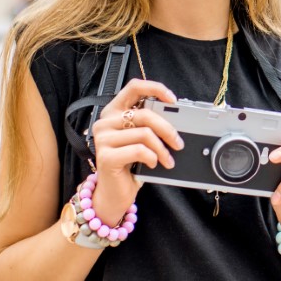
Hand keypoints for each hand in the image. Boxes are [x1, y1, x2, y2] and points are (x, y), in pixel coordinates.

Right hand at [90, 79, 181, 224]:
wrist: (115, 193)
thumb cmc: (130, 164)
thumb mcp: (141, 140)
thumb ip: (149, 126)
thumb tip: (175, 119)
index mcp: (114, 112)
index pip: (134, 87)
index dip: (155, 89)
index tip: (173, 100)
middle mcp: (105, 122)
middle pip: (144, 114)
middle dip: (167, 129)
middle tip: (178, 143)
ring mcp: (102, 139)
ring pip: (144, 134)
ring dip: (162, 149)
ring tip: (168, 159)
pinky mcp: (105, 156)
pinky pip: (139, 150)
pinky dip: (152, 157)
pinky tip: (152, 163)